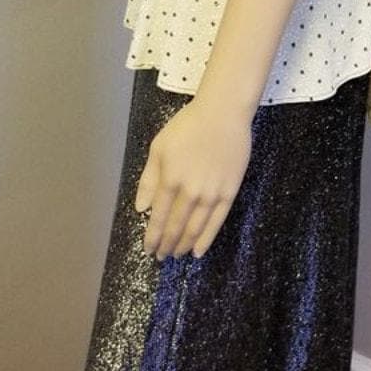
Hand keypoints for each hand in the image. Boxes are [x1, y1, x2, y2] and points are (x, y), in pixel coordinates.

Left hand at [134, 95, 252, 259]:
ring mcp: (211, 194)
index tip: (149, 249)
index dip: (153, 236)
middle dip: (167, 244)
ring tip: (177, 255)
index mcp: (170, 180)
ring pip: (195, 228)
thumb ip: (149, 180)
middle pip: (176, 227)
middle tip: (161, 256)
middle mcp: (190, 192)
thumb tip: (141, 209)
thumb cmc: (187, 126)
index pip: (159, 217)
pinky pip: (217, 222)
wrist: (223, 114)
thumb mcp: (159, 148)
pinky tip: (199, 250)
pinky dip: (206, 239)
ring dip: (184, 245)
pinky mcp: (229, 192)